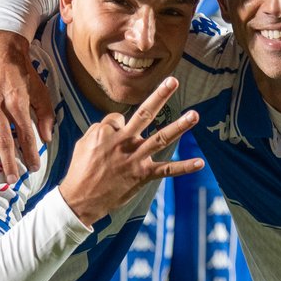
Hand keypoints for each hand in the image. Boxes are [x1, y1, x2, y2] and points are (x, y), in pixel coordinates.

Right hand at [0, 31, 54, 178]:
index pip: (26, 133)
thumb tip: (46, 139)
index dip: (30, 152)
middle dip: (7, 161)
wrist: (0, 48)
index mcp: (17, 101)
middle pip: (2, 138)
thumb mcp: (40, 90)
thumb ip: (44, 115)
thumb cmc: (22, 72)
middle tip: (11, 179)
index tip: (33, 168)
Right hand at [58, 77, 204, 225]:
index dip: (118, 124)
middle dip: (160, 96)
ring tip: (195, 115)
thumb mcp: (83, 143)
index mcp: (107, 133)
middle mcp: (124, 142)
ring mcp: (136, 158)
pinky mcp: (143, 175)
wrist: (80, 199)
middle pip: (145, 114)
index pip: (119, 118)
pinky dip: (184, 167)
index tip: (114, 135)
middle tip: (174, 81)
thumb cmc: (81, 170)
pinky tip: (200, 162)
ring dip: (179, 126)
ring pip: (161, 138)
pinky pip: (167, 169)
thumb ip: (100, 130)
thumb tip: (117, 123)